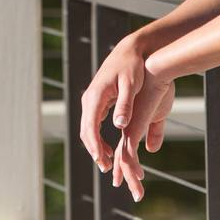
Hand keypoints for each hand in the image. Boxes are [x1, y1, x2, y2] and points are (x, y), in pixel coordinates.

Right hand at [77, 33, 150, 177]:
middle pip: (86, 131)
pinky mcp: (98, 100)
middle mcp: (90, 99)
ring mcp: (92, 100)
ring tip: (108, 163)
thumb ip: (125, 105)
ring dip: (95, 146)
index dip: (96, 148)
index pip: (90, 128)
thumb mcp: (131, 85)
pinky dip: (98, 138)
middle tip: (106, 169)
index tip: (104, 163)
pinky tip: (109, 148)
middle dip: (94, 151)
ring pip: (88, 128)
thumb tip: (119, 126)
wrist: (130, 50)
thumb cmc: (133, 66)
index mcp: (96, 96)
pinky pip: (93, 123)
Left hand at [112, 70, 174, 201]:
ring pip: (123, 159)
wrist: (156, 70)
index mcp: (127, 122)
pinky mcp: (132, 128)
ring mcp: (126, 127)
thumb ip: (154, 131)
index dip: (121, 163)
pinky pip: (129, 153)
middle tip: (127, 189)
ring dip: (129, 177)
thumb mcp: (159, 114)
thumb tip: (151, 149)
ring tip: (137, 194)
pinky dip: (133, 168)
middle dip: (123, 175)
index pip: (121, 147)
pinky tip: (138, 177)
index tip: (123, 176)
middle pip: (119, 156)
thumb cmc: (159, 88)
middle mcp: (123, 126)